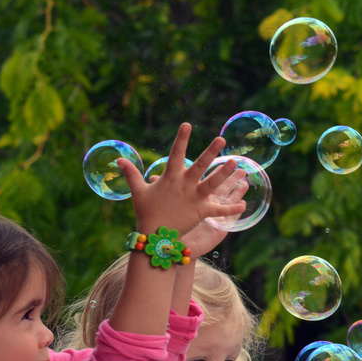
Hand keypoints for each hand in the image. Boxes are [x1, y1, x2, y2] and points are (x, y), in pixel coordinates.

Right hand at [116, 123, 245, 234]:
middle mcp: (185, 186)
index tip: (187, 124)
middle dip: (211, 152)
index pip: (176, 154)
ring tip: (236, 163)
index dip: (182, 138)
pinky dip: (231, 209)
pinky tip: (244, 204)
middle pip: (200, 166)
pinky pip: (219, 211)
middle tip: (222, 139)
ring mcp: (194, 199)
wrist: (154, 236)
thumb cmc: (146, 212)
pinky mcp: (201, 213)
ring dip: (224, 174)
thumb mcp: (138, 191)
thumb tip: (118, 160)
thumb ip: (131, 174)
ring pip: (213, 184)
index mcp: (171, 178)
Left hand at [149, 169, 247, 258]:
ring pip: (224, 196)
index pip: (198, 173)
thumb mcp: (158, 203)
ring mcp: (209, 211)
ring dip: (232, 186)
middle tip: (233, 160)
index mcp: (190, 191)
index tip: (211, 153)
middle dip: (223, 170)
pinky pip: (225, 217)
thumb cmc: (165, 223)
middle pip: (215, 182)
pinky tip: (243, 204)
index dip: (205, 161)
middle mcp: (201, 199)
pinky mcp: (214, 225)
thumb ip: (159, 188)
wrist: (171, 244)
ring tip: (242, 175)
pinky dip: (233, 211)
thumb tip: (152, 176)